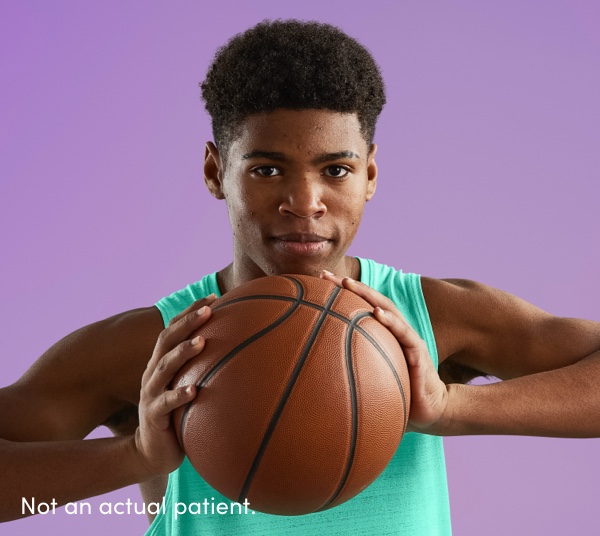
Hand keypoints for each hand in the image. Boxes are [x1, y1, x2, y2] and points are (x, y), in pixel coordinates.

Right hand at [134, 294, 216, 475]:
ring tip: (202, 341)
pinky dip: (179, 395)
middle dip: (188, 322)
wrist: (151, 452)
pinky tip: (194, 390)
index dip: (191, 312)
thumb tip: (240, 352)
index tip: (214, 297)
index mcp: (161, 362)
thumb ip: (202, 369)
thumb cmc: (176, 414)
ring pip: (164, 367)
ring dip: (183, 352)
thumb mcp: (187, 386)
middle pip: (167, 340)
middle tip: (209, 309)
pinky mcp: (153, 416)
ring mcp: (151, 393)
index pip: (174, 329)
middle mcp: (153, 373)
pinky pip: (165, 404)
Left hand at [321, 271, 448, 434]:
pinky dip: (391, 321)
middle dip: (347, 285)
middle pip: (370, 300)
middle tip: (326, 275)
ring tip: (348, 284)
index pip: (359, 306)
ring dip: (367, 294)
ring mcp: (407, 339)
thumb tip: (312, 380)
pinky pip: (404, 333)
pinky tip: (377, 314)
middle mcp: (394, 331)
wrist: (428, 410)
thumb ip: (348, 372)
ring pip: (386, 309)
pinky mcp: (419, 352)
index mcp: (382, 334)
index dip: (340, 293)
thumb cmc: (397, 393)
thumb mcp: (368, 379)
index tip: (317, 281)